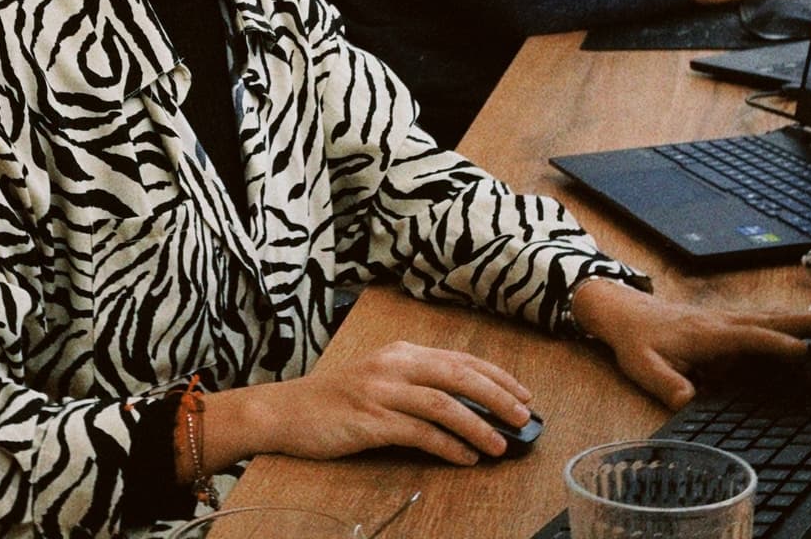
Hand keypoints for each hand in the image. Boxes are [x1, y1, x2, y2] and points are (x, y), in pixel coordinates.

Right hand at [199, 340, 532, 468]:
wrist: (285, 412)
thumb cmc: (336, 401)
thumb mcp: (380, 380)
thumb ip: (418, 386)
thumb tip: (470, 407)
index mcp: (400, 353)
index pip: (460, 359)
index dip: (497, 376)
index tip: (524, 394)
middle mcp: (393, 365)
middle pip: (458, 375)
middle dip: (498, 396)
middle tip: (524, 418)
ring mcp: (381, 391)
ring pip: (443, 403)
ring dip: (478, 425)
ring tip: (502, 445)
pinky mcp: (370, 420)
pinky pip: (419, 433)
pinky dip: (448, 446)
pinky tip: (465, 458)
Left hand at [571, 278, 810, 409]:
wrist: (625, 311)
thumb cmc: (636, 341)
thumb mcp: (641, 366)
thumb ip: (664, 382)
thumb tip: (687, 400)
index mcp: (708, 334)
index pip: (749, 338)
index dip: (775, 346)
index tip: (804, 353)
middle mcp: (725, 322)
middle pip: (775, 321)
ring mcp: (730, 320)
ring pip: (777, 319)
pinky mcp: (731, 322)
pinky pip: (769, 321)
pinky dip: (796, 323)